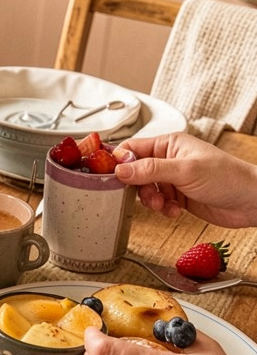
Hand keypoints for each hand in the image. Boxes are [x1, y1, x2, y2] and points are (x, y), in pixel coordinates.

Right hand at [113, 133, 256, 228]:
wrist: (251, 201)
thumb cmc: (227, 177)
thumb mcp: (184, 170)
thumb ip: (150, 169)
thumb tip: (120, 169)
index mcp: (169, 144)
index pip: (132, 148)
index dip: (119, 161)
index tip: (112, 177)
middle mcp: (169, 159)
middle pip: (135, 171)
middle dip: (137, 187)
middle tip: (146, 196)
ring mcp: (173, 178)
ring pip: (145, 189)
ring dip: (150, 200)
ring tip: (163, 205)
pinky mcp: (178, 196)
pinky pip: (158, 202)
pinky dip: (162, 209)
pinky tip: (175, 211)